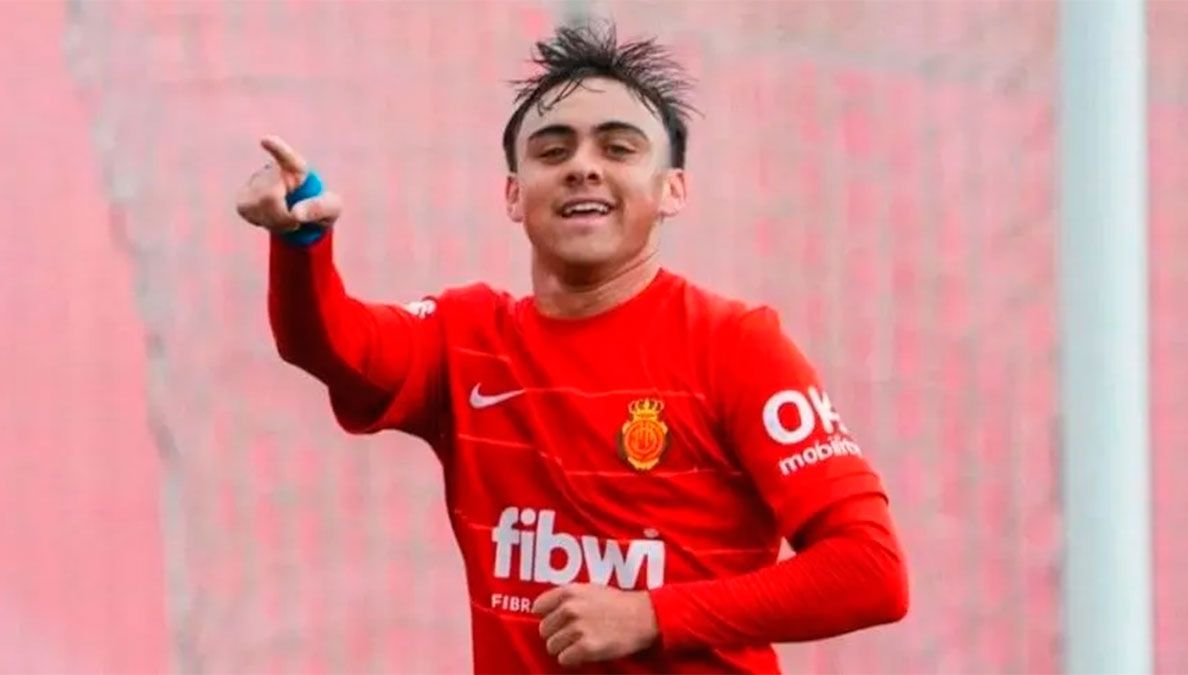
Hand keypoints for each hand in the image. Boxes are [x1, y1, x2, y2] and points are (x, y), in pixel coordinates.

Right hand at [235, 135, 341, 232]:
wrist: (306, 217)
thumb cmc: (322, 207)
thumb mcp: (332, 208)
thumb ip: (320, 208)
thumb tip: (295, 213)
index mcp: (298, 167)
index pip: (288, 157)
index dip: (277, 149)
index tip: (266, 140)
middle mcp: (274, 168)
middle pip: (269, 197)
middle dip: (283, 217)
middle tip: (296, 221)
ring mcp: (256, 180)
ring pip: (255, 204)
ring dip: (273, 221)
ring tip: (287, 220)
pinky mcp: (243, 194)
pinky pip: (245, 209)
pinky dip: (261, 221)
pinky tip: (272, 219)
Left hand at [533, 584, 658, 667]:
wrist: (643, 617)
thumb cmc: (618, 603)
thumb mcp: (590, 589)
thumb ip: (568, 597)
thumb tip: (546, 610)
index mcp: (570, 592)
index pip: (538, 606)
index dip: (547, 616)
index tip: (556, 621)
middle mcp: (570, 609)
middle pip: (544, 630)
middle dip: (556, 635)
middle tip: (571, 636)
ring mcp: (578, 629)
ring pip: (552, 646)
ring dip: (564, 648)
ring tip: (578, 645)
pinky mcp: (586, 648)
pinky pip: (564, 659)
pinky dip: (572, 659)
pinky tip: (583, 654)